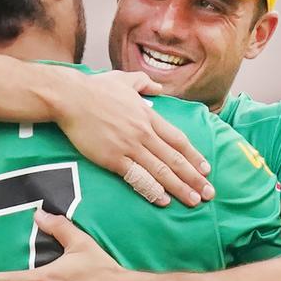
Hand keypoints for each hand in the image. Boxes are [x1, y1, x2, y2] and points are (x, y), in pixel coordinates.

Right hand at [54, 70, 213, 206]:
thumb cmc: (95, 88)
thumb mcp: (125, 79)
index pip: (178, 140)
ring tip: (194, 201)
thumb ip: (144, 84)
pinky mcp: (113, 158)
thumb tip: (158, 87)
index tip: (206, 169)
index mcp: (149, 116)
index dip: (194, 156)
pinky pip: (137, 177)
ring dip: (179, 187)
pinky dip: (152, 189)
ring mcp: (129, 146)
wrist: (71, 98)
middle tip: (209, 193)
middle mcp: (144, 133)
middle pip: (175, 159)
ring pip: (161, 170)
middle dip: (194, 178)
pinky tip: (163, 200)